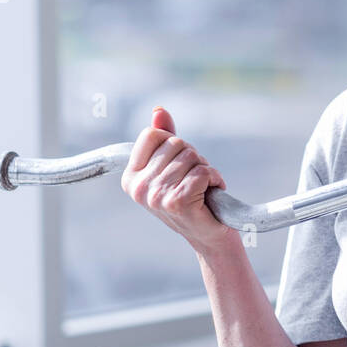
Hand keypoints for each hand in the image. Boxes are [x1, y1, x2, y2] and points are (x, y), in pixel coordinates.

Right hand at [121, 106, 233, 252]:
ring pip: (192, 157)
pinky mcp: (177, 201)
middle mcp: (139, 187)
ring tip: (202, 190)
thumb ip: (165, 138)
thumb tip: (158, 110)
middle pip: (176, 143)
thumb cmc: (193, 198)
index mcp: (131, 177)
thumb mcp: (173, 166)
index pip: (153, 134)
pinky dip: (215, 179)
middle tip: (194, 181)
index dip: (174, 144)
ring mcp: (156, 195)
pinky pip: (203, 172)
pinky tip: (211, 195)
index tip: (180, 166)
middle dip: (193, 158)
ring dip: (205, 170)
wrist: (209, 236)